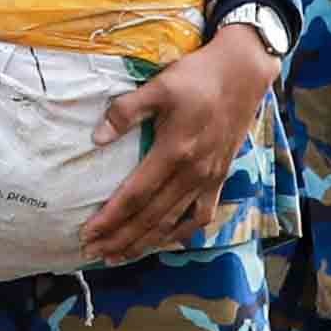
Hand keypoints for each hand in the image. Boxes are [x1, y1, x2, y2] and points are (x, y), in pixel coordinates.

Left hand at [80, 28, 277, 265]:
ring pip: (173, 222)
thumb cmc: (198, 77)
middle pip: (150, 217)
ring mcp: (208, 179)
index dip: (110, 218)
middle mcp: (192, 173)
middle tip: (94, 252)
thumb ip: (126, 112)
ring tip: (119, 256)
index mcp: (174, 152)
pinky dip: (182, 233)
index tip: (87, 233)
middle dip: (120, 239)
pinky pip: (201, 215)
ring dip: (144, 243)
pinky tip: (165, 241)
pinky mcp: (220, 178)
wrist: (243, 73)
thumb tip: (97, 138)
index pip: (135, 196)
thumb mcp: (158, 86)